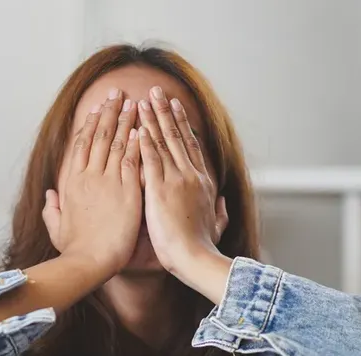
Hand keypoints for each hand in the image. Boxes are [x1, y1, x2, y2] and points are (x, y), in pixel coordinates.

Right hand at [43, 89, 141, 274]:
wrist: (89, 260)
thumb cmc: (74, 249)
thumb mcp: (56, 227)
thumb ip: (52, 208)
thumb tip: (50, 195)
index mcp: (72, 182)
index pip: (81, 145)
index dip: (89, 124)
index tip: (96, 109)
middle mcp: (88, 176)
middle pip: (99, 136)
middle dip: (109, 111)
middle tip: (117, 93)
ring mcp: (107, 181)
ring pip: (117, 142)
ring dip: (125, 120)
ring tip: (133, 101)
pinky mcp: (126, 190)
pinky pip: (132, 160)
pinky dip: (137, 142)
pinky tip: (142, 128)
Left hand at [137, 86, 228, 277]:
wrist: (196, 258)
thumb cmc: (204, 248)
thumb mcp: (217, 226)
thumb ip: (220, 212)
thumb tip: (223, 203)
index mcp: (203, 183)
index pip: (191, 147)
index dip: (183, 126)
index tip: (176, 108)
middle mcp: (191, 175)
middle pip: (177, 136)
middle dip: (167, 112)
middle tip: (158, 91)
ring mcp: (176, 179)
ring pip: (163, 141)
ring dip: (153, 118)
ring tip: (144, 98)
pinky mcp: (160, 188)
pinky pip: (150, 158)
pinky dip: (144, 139)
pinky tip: (137, 124)